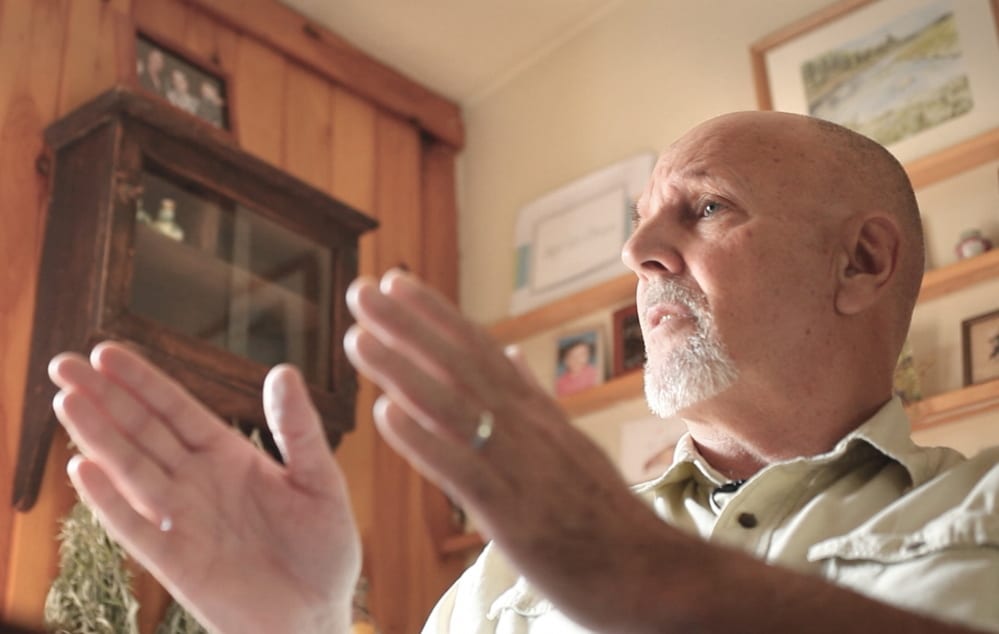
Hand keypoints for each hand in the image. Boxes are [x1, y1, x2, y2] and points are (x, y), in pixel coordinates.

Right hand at [49, 342, 359, 633]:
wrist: (319, 615)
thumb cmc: (322, 549)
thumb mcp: (320, 480)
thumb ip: (299, 429)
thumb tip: (284, 370)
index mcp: (229, 457)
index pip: (176, 410)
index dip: (143, 382)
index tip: (107, 351)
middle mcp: (197, 483)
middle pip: (143, 432)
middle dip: (104, 398)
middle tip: (64, 363)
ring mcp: (183, 521)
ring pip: (133, 471)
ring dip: (100, 438)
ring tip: (68, 401)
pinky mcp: (177, 563)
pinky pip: (137, 527)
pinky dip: (111, 501)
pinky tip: (84, 470)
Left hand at [344, 270, 674, 630]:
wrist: (656, 576)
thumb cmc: (612, 519)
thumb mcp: (575, 446)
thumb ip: (538, 401)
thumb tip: (515, 357)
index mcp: (539, 415)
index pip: (482, 351)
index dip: (437, 315)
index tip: (398, 282)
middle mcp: (529, 429)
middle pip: (463, 366)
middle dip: (409, 325)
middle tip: (362, 289)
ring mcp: (522, 468)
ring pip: (455, 407)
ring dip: (403, 369)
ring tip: (357, 337)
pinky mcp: (515, 515)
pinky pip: (462, 469)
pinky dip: (424, 439)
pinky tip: (384, 414)